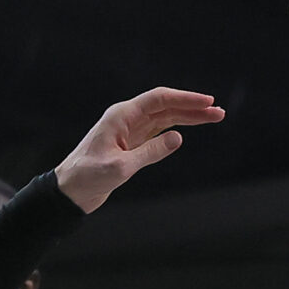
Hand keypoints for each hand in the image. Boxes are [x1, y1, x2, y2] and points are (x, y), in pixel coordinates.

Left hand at [54, 88, 224, 212]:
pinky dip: (176, 129)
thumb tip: (179, 138)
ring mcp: (129, 130)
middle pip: (166, 107)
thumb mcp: (121, 167)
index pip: (159, 100)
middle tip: (219, 112)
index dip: (185, 98)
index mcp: (121, 116)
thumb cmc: (88, 176)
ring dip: (188, 117)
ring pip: (165, 118)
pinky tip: (190, 127)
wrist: (69, 191)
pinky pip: (158, 131)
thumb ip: (150, 152)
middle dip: (193, 107)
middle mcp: (126, 118)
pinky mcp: (131, 144)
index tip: (207, 100)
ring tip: (214, 117)